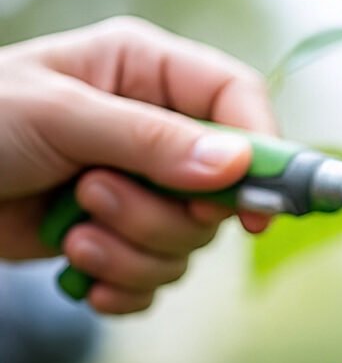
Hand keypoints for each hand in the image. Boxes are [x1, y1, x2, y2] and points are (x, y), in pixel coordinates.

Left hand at [0, 17, 276, 313]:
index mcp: (147, 76)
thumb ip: (150, 140)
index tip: (253, 212)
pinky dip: (123, 286)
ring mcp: (142, 191)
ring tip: (72, 230)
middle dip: (161, 216)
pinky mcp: (124, 241)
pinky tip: (83, 272)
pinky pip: (159, 281)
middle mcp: (156, 134)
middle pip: (218, 194)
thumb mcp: (59, 114)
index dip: (261, 156)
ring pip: (188, 246)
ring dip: (131, 251)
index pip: (238, 102)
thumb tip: (233, 167)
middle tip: (96, 197)